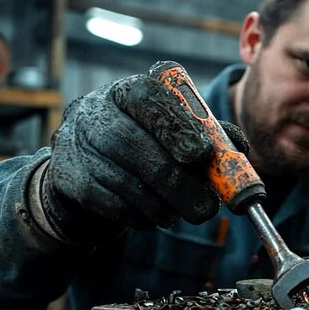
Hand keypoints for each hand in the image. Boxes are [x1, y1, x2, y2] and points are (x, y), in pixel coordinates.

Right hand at [38, 75, 247, 243]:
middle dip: (175, 181)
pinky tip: (158, 218)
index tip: (202, 154)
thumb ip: (209, 134)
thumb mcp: (176, 128)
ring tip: (187, 214)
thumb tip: (239, 148)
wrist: (90, 164)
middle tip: (208, 207)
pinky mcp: (69, 180)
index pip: (147, 97)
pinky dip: (141, 216)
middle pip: (131, 145)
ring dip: (162, 204)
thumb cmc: (148, 141)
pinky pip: (110, 204)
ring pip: (122, 181)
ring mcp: (77, 146)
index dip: (175, 125)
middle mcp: (95, 112)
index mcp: (127, 91)